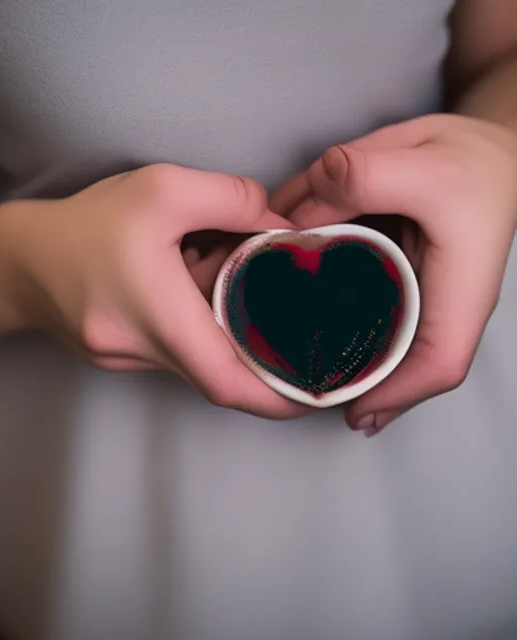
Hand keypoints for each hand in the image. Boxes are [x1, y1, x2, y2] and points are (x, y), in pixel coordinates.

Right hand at [1, 164, 309, 418]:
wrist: (20, 260)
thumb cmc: (88, 223)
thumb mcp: (163, 189)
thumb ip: (231, 198)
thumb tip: (277, 222)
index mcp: (156, 314)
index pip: (227, 379)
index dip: (278, 396)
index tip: (315, 394)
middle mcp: (141, 351)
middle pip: (220, 375)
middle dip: (264, 363)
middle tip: (303, 342)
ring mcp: (128, 361)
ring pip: (198, 364)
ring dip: (228, 340)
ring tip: (244, 302)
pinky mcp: (121, 358)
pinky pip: (175, 356)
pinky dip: (199, 336)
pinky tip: (199, 300)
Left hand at [270, 114, 516, 434]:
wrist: (487, 148)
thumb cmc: (475, 162)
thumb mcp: (425, 164)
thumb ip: (361, 180)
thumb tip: (296, 214)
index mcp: (459, 291)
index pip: (438, 363)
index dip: (396, 396)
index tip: (352, 412)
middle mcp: (436, 302)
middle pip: (400, 364)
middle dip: (356, 384)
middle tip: (308, 396)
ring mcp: (414, 292)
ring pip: (374, 338)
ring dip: (336, 354)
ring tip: (296, 372)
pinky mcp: (392, 274)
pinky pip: (359, 305)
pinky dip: (325, 312)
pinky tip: (294, 313)